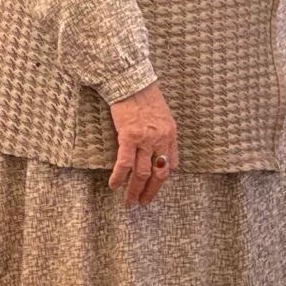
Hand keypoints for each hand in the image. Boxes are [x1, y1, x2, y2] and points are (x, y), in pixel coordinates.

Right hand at [108, 83, 176, 207]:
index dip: (163, 178)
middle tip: (143, 203)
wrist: (130, 81)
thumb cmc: (144, 96)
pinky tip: (113, 185)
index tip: (155, 186)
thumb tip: (156, 151)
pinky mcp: (128, 137)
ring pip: (142, 173)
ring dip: (134, 190)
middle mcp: (161, 139)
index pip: (172, 164)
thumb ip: (161, 134)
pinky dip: (119, 177)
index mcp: (170, 134)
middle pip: (159, 173)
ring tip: (129, 201)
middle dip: (151, 191)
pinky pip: (125, 163)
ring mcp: (145, 139)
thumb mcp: (161, 116)